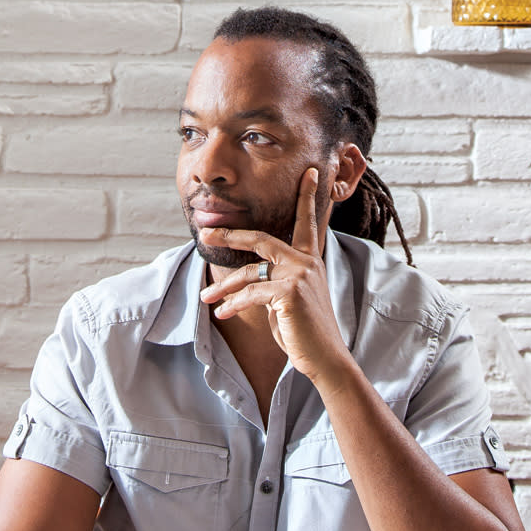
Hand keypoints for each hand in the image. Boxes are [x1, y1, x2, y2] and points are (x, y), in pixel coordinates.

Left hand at [199, 167, 353, 388]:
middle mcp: (306, 262)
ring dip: (223, 287)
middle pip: (260, 239)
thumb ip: (273, 283)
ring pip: (248, 272)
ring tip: (206, 297)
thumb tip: (246, 281)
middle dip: (229, 235)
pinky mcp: (287, 293)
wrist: (326, 358)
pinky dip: (232, 304)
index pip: (307, 222)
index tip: (312, 172)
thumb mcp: (289, 300)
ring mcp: (298, 275)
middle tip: (205, 232)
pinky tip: (222, 314)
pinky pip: (250, 294)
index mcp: (310, 260)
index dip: (307, 196)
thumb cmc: (306, 332)